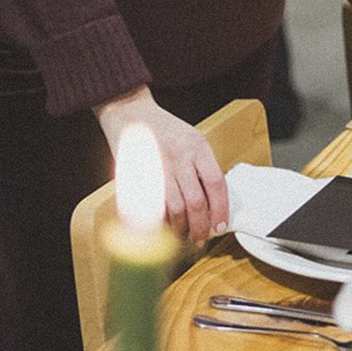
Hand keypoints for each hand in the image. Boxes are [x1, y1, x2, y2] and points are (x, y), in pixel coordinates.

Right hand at [94, 87, 229, 245]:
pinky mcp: (141, 176)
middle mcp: (180, 156)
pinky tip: (164, 224)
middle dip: (200, 227)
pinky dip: (161, 221)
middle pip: (196, 202)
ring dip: (181, 228)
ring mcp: (159, 167)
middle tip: (200, 238)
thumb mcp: (191, 138)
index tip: (220, 225)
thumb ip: (202, 166)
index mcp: (197, 146)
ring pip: (175, 209)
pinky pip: (154, 207)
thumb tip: (214, 202)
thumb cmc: (164, 128)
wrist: (131, 112)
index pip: (216, 183)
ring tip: (182, 233)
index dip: (221, 209)